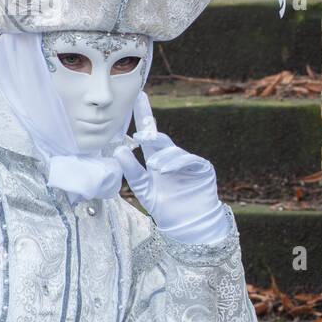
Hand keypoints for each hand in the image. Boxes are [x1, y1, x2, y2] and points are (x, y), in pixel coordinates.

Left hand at [113, 92, 228, 244]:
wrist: (187, 224)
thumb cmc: (165, 207)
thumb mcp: (143, 188)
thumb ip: (132, 170)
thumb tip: (119, 150)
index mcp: (158, 159)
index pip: (150, 133)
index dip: (145, 114)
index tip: (139, 96)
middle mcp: (173, 157)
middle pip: (161, 137)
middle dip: (151, 133)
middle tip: (140, 135)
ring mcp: (188, 161)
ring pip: (173, 150)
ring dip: (163, 157)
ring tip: (155, 168)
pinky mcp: (202, 167)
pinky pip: (188, 159)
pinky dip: (176, 163)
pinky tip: (165, 170)